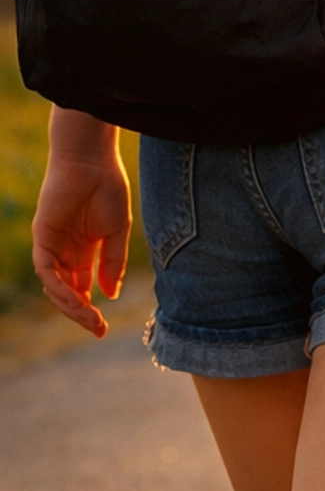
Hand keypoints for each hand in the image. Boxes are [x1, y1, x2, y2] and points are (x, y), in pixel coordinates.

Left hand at [33, 110, 132, 337]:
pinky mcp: (42, 237)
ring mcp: (52, 245)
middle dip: (81, 313)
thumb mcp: (116, 232)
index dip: (91, 310)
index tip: (104, 330)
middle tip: (97, 329)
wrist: (92, 161)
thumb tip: (110, 294)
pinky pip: (46, 270)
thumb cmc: (107, 189)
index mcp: (85, 251)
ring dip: (70, 305)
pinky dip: (58, 287)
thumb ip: (112, 263)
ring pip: (55, 286)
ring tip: (89, 317)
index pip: (83, 288)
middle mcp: (66, 252)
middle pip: (68, 292)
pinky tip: (75, 299)